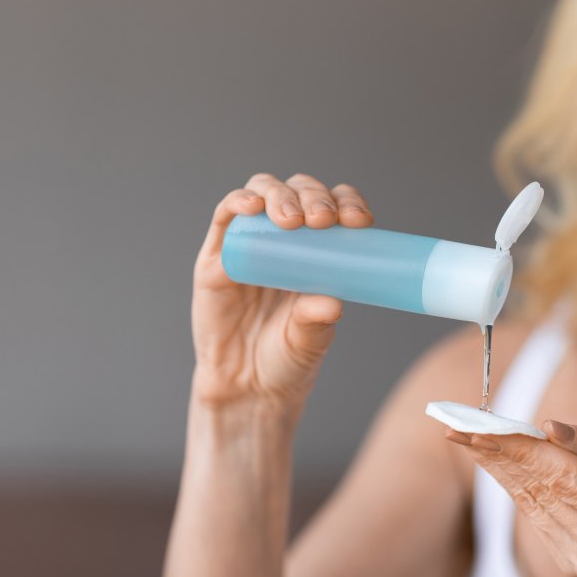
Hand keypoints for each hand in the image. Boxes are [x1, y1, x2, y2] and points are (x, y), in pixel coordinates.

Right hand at [190, 173, 372, 418]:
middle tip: (322, 220)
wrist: (247, 386)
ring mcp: (251, 242)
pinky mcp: (216, 255)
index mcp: (319, 250)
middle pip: (299, 191)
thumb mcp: (310, 340)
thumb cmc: (287, 358)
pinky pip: (225, 217)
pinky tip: (252, 206)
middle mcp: (285, 238)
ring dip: (279, 196)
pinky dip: (239, 202)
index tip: (359, 220)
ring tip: (292, 219)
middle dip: (314, 197)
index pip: (335, 207)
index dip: (347, 203)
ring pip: (264, 192)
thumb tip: (333, 303)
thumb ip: (317, 321)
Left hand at [446, 422, 576, 576]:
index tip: (483, 426)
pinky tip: (496, 459)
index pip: (566, 478)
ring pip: (532, 505)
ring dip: (498, 467)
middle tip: (457, 425)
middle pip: (541, 492)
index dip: (520, 448)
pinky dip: (517, 485)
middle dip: (496, 454)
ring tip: (468, 435)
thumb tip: (548, 428)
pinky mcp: (576, 567)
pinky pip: (538, 517)